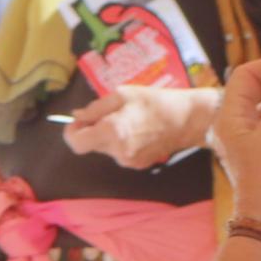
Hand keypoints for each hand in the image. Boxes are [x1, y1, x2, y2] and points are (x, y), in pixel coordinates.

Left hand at [55, 82, 216, 170]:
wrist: (188, 120)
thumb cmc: (156, 102)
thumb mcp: (122, 95)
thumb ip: (96, 107)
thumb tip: (77, 115)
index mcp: (112, 131)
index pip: (76, 143)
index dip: (72, 131)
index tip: (79, 120)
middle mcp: (117, 151)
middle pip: (90, 145)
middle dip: (92, 130)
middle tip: (106, 113)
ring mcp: (128, 161)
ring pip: (105, 149)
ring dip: (107, 135)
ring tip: (127, 120)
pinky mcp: (138, 165)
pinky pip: (119, 153)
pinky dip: (121, 142)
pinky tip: (137, 130)